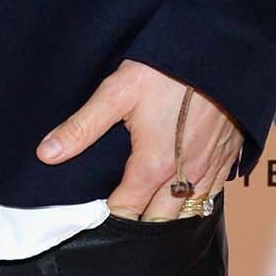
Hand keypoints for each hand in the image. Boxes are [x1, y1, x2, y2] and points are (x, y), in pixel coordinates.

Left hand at [36, 58, 241, 219]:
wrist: (220, 50)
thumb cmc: (168, 69)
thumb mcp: (118, 91)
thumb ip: (82, 126)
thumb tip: (47, 154)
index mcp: (153, 166)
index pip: (126, 212)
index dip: (109, 219)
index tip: (95, 219)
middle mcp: (183, 176)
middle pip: (159, 222)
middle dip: (140, 226)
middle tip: (122, 221)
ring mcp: (210, 168)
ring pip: (189, 213)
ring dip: (169, 216)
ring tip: (150, 213)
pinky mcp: (228, 157)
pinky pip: (213, 194)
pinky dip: (197, 199)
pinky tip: (184, 192)